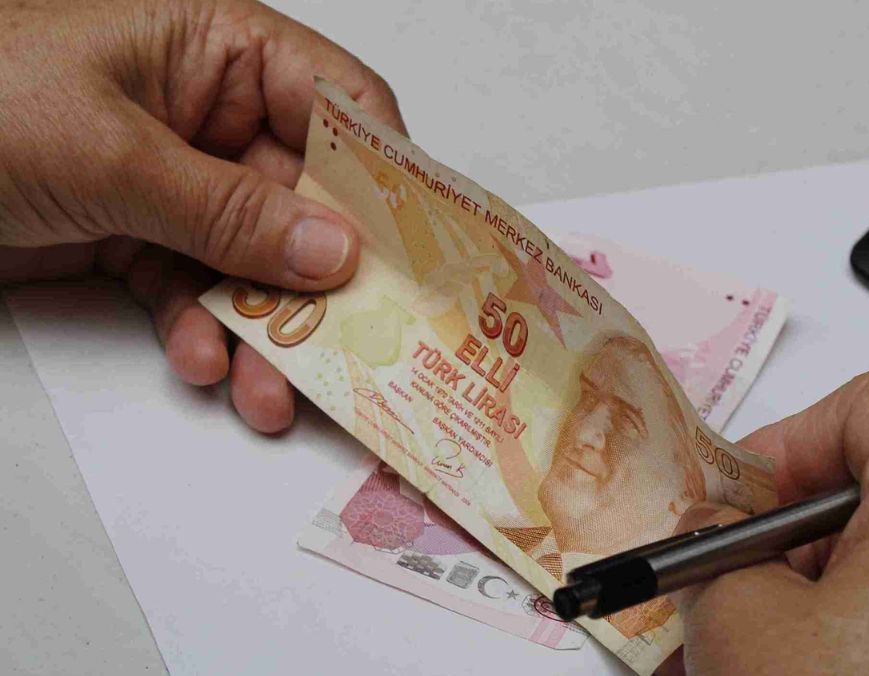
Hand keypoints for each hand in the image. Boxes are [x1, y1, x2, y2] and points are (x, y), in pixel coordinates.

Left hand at [0, 0, 405, 431]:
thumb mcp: (111, 153)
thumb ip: (229, 210)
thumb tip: (336, 251)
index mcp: (219, 50)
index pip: (344, 108)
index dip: (393, 179)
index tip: (430, 254)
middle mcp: (211, 115)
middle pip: (309, 204)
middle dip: (326, 284)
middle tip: (361, 351)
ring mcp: (176, 182)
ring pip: (257, 263)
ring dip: (268, 330)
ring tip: (272, 392)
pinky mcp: (138, 237)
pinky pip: (197, 291)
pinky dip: (203, 332)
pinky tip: (198, 362)